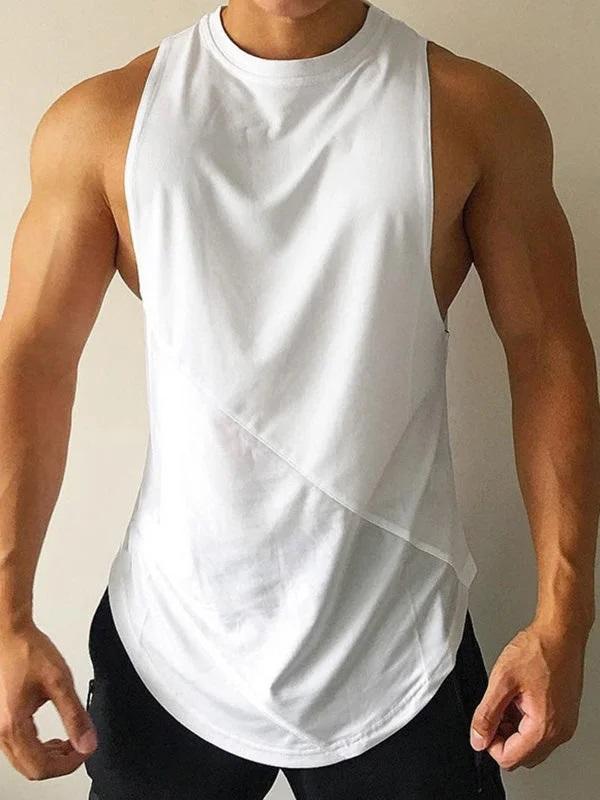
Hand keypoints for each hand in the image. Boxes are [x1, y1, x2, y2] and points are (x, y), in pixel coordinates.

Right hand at [0, 622, 96, 779]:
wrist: (9, 634)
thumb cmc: (27, 651)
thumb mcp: (60, 682)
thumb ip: (75, 715)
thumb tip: (87, 742)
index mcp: (13, 725)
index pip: (40, 767)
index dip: (68, 765)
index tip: (86, 751)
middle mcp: (0, 731)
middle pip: (30, 769)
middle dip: (60, 764)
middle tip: (81, 747)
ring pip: (24, 760)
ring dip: (50, 757)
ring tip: (72, 742)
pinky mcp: (2, 720)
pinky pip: (19, 747)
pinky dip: (39, 748)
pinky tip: (55, 738)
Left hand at [469, 621, 584, 770]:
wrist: (561, 634)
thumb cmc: (538, 650)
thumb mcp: (502, 680)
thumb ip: (487, 714)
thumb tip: (478, 738)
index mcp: (544, 727)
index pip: (510, 758)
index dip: (490, 743)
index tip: (483, 725)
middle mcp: (559, 732)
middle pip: (523, 756)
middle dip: (503, 738)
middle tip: (495, 710)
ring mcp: (565, 724)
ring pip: (532, 745)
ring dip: (514, 729)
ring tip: (508, 699)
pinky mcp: (565, 715)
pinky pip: (542, 731)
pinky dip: (526, 721)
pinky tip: (519, 698)